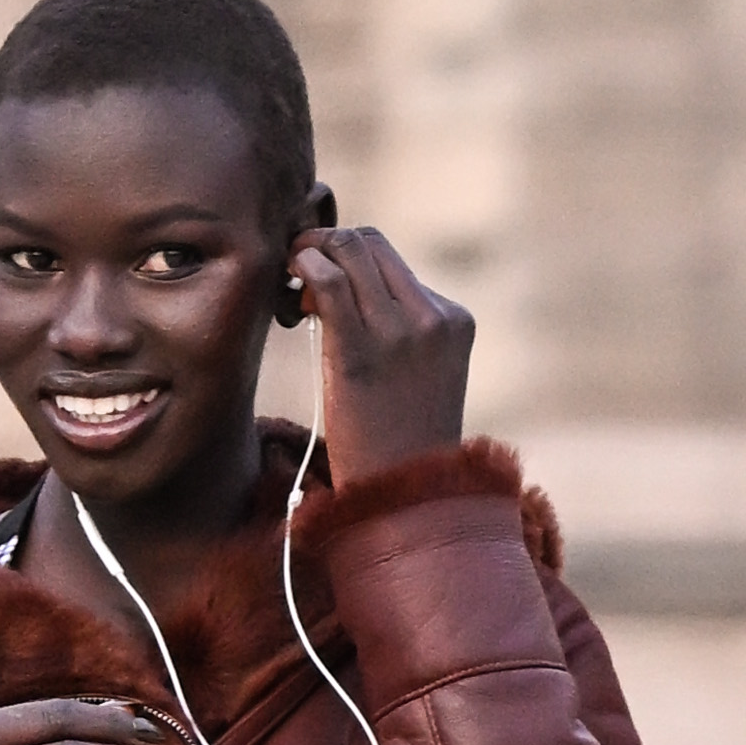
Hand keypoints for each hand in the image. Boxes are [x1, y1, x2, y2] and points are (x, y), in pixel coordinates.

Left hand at [292, 228, 473, 479]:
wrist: (407, 502)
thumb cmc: (401, 450)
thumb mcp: (419, 382)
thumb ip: (399, 334)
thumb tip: (338, 292)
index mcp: (454, 321)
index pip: (393, 261)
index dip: (351, 264)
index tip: (325, 294)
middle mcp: (433, 317)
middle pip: (369, 242)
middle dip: (328, 248)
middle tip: (301, 283)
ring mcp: (401, 331)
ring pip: (347, 248)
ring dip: (309, 256)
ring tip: (295, 295)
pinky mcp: (361, 350)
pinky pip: (328, 279)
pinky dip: (303, 268)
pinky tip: (291, 297)